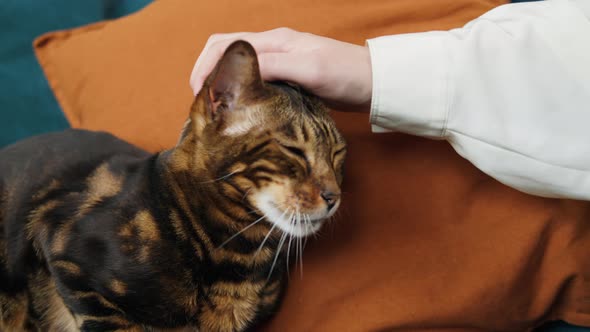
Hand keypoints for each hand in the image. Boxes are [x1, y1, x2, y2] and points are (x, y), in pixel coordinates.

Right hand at [190, 28, 371, 112]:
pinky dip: (236, 90)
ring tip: (212, 107)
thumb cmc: (345, 74)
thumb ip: (274, 66)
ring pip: (236, 66)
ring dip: (218, 81)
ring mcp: (279, 61)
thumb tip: (239, 71)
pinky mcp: (286, 77)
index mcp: (273, 41)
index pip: (225, 45)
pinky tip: (236, 107)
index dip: (205, 68)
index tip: (199, 96)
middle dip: (205, 72)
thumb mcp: (309, 69)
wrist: (373, 84)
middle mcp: (272, 47)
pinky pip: (251, 79)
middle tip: (200, 104)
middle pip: (224, 51)